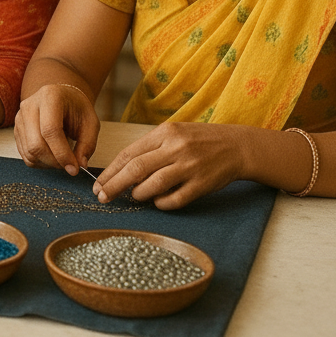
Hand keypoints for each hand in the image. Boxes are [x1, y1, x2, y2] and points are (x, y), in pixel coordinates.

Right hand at [14, 83, 99, 175]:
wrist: (61, 97)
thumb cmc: (76, 108)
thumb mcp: (90, 122)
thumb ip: (87, 144)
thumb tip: (80, 165)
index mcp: (49, 97)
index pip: (50, 130)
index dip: (62, 153)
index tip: (74, 168)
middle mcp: (29, 106)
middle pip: (36, 144)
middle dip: (54, 162)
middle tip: (70, 167)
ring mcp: (20, 118)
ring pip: (29, 152)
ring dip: (48, 163)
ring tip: (62, 159)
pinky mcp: (16, 130)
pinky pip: (25, 154)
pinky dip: (40, 162)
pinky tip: (52, 157)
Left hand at [94, 122, 251, 209]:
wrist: (238, 146)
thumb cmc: (199, 141)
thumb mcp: (173, 134)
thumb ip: (150, 148)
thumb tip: (121, 170)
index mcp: (165, 133)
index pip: (129, 153)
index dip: (110, 171)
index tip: (98, 184)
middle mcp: (176, 147)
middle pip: (136, 169)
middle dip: (114, 185)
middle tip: (102, 196)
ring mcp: (190, 166)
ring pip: (153, 184)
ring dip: (138, 194)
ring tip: (133, 197)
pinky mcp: (202, 184)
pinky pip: (175, 199)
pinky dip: (161, 203)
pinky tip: (158, 202)